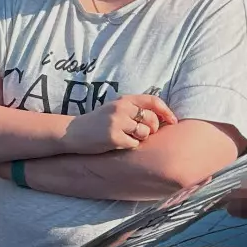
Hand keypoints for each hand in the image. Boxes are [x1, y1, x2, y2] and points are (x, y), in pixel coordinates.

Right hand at [63, 94, 177, 153]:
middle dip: (152, 129)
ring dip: (140, 138)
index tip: (173, 121)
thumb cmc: (97, 123)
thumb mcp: (114, 109)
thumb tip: (161, 118)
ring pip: (144, 133)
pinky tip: (117, 144)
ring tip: (126, 138)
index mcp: (123, 100)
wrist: (73, 132)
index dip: (166, 111)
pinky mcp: (113, 137)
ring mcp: (116, 123)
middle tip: (144, 134)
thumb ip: (134, 109)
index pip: (153, 101)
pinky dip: (129, 146)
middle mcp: (121, 109)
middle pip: (151, 119)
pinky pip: (133, 144)